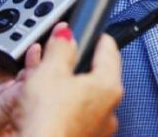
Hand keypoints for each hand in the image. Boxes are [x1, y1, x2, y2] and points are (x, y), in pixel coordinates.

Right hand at [8, 23, 123, 136]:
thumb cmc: (48, 122)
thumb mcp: (49, 72)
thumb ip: (60, 47)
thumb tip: (65, 33)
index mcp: (109, 85)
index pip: (110, 48)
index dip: (95, 36)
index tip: (89, 31)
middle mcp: (110, 108)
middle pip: (97, 74)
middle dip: (78, 64)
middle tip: (60, 58)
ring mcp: (98, 128)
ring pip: (86, 98)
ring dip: (70, 89)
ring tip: (48, 85)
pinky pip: (78, 116)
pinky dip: (66, 109)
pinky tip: (48, 109)